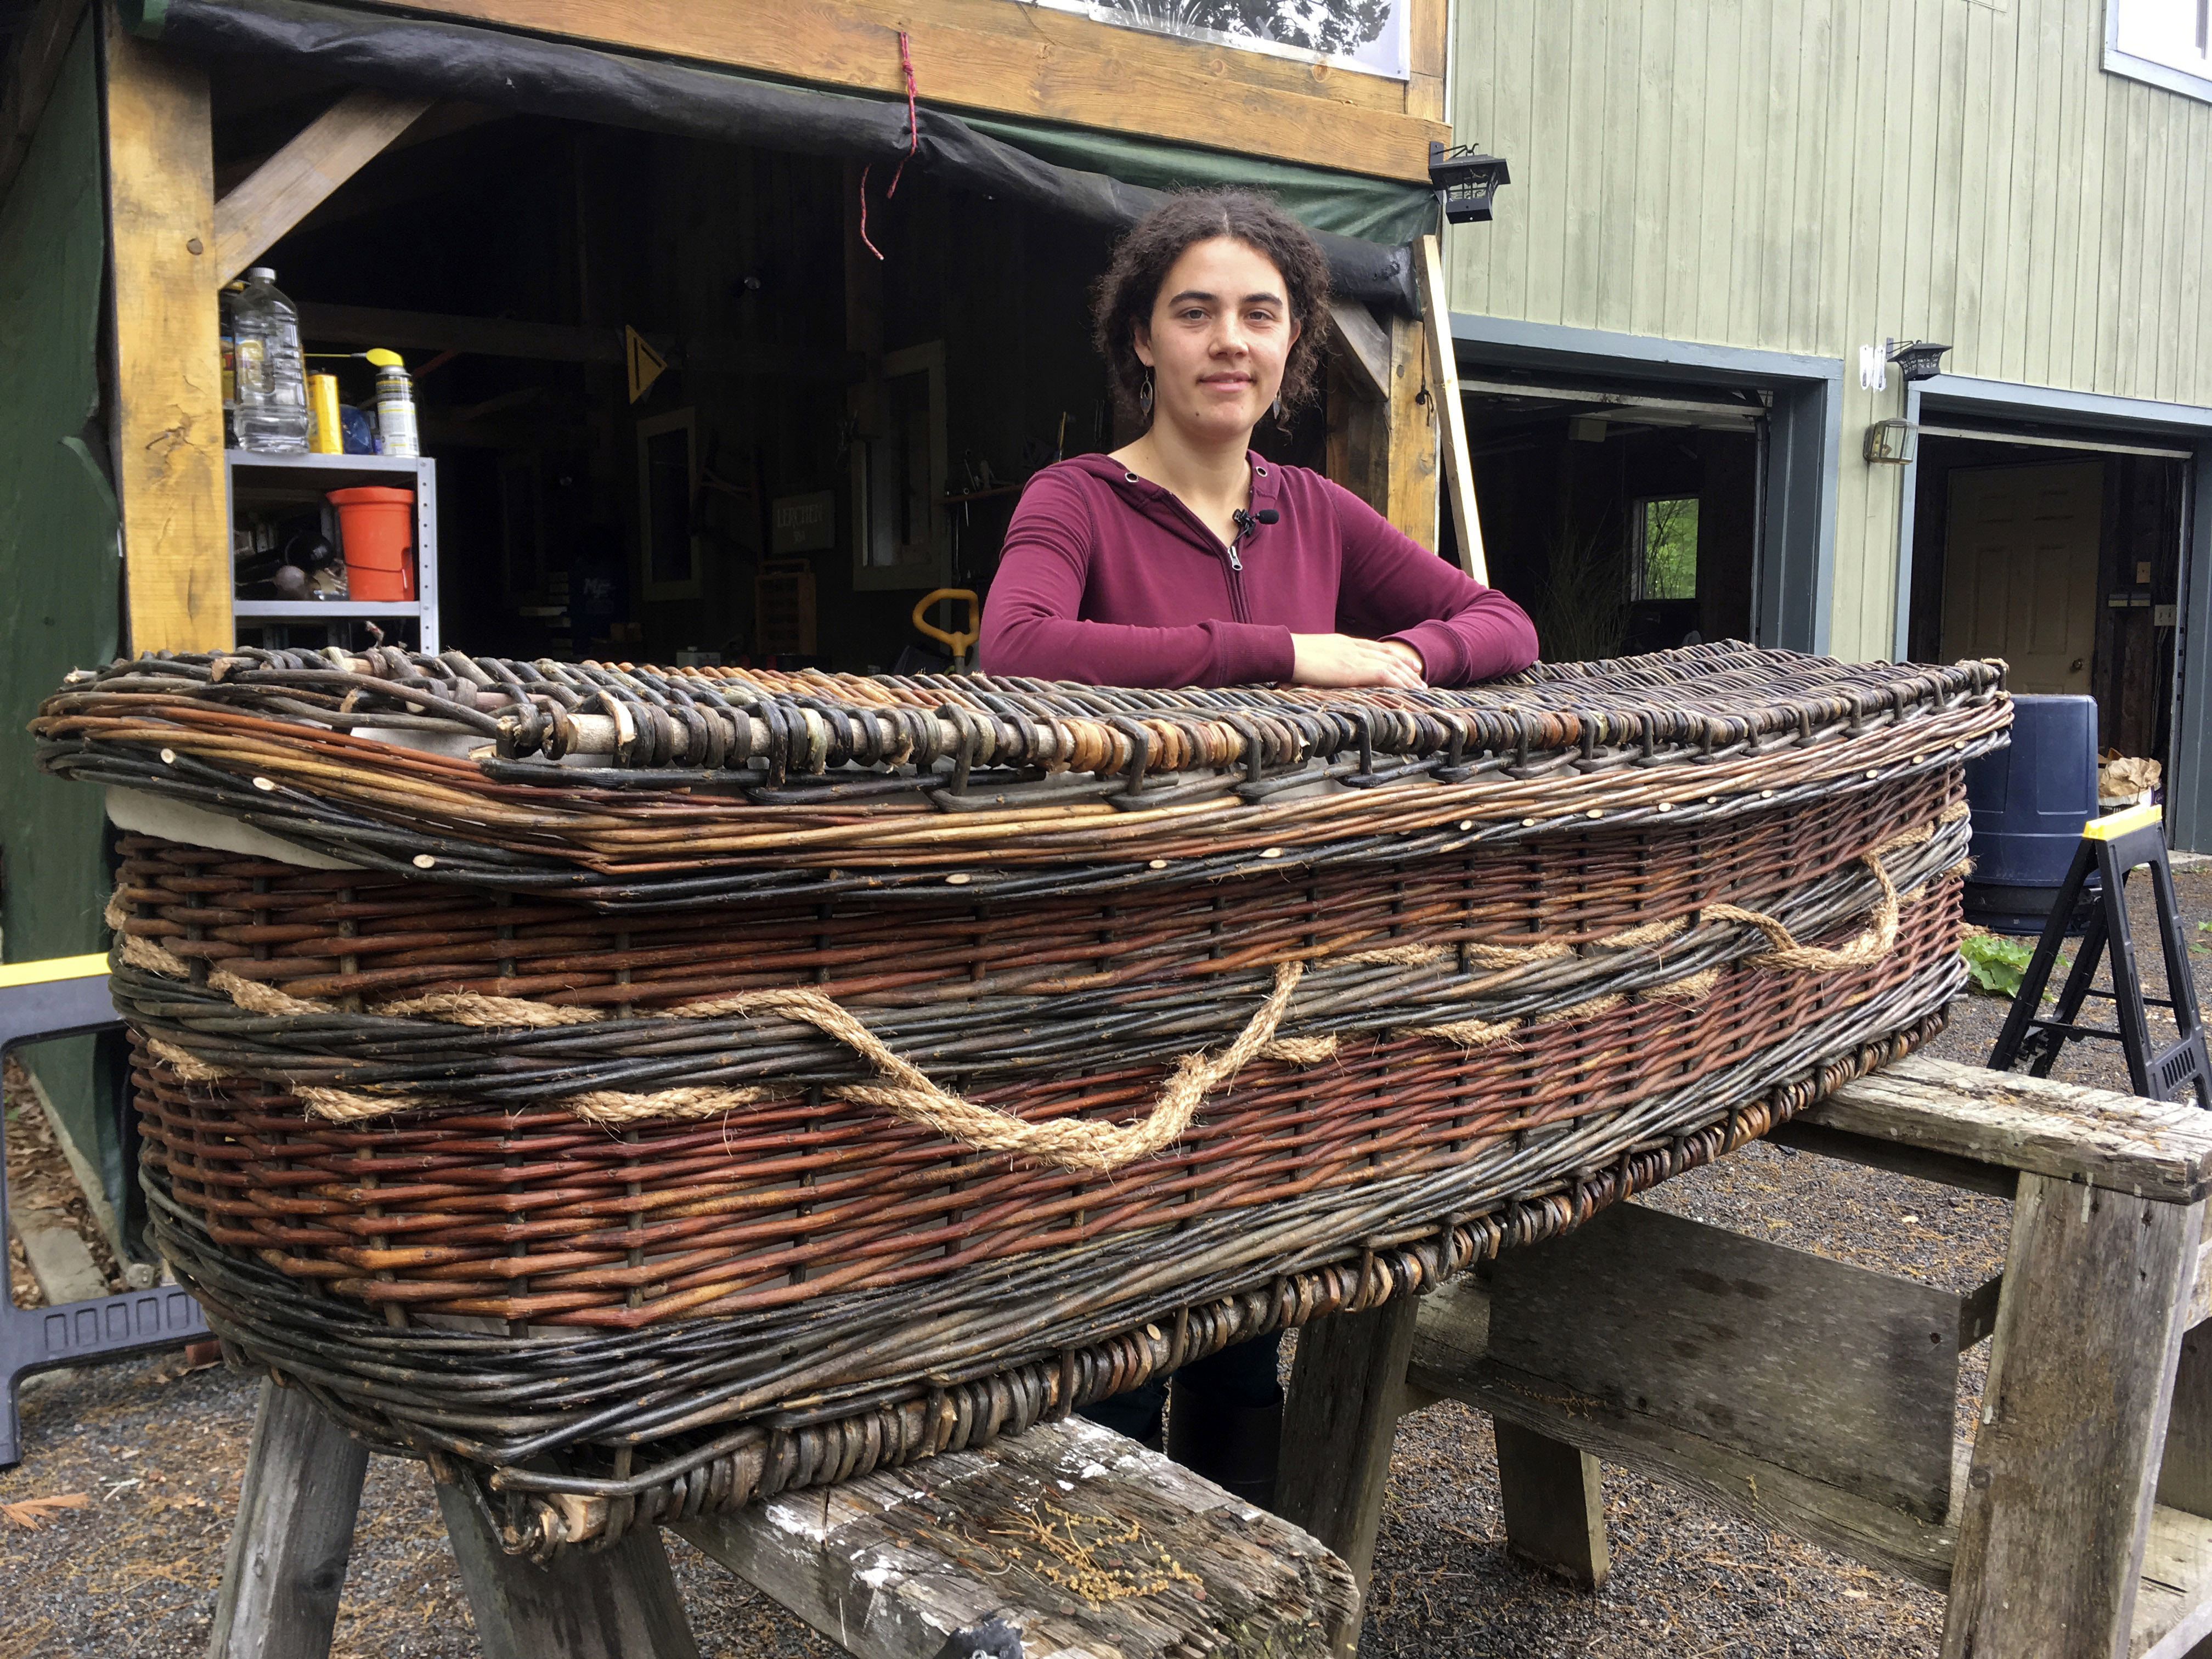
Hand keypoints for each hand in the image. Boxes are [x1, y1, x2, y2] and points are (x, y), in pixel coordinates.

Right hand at [1289, 634, 1426, 688]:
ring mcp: (1353, 657)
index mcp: (1342, 643)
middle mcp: (1352, 647)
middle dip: (1406, 668)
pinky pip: (1383, 675)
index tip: (1407, 663)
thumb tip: (1317, 674)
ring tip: (1420, 688)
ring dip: (1407, 677)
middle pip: (1387, 656)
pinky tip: (1407, 690)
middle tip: (1420, 678)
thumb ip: (1319, 664)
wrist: (1283, 651)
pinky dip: (1398, 682)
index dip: (1393, 654)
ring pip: (1390, 665)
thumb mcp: (1308, 658)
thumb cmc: (1287, 657)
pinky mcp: (1352, 670)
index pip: (1374, 648)